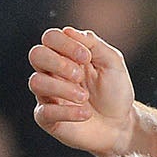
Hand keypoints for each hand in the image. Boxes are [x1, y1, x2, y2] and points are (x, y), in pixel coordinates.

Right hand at [28, 27, 138, 156]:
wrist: (120, 125)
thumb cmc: (115, 92)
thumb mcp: (112, 62)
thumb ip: (93, 44)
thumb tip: (68, 31)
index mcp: (65, 55)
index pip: (50, 38)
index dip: (66, 43)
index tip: (87, 57)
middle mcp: (52, 72)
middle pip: (36, 54)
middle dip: (58, 62)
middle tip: (79, 75)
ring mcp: (47, 95)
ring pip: (36, 82)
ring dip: (62, 87)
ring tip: (84, 96)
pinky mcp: (48, 119)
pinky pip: (44, 112)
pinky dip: (67, 111)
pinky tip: (85, 113)